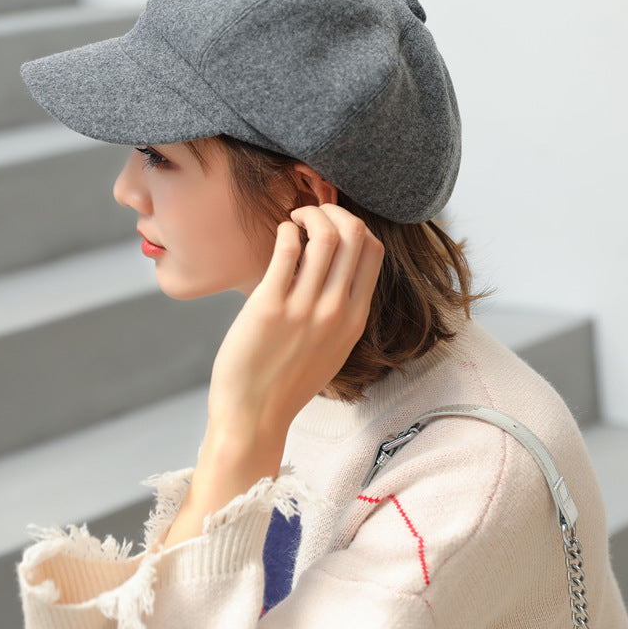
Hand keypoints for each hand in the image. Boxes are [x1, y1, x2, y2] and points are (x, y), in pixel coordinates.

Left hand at [160, 204, 382, 549]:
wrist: (254, 417)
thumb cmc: (286, 382)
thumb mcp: (330, 348)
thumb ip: (338, 312)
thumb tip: (330, 269)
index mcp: (355, 320)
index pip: (374, 252)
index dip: (356, 226)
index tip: (333, 226)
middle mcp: (336, 312)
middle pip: (355, 235)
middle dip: (334, 211)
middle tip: (312, 213)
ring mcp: (305, 309)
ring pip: (325, 237)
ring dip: (310, 214)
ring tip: (295, 219)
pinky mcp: (270, 307)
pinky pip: (287, 249)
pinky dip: (287, 230)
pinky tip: (280, 234)